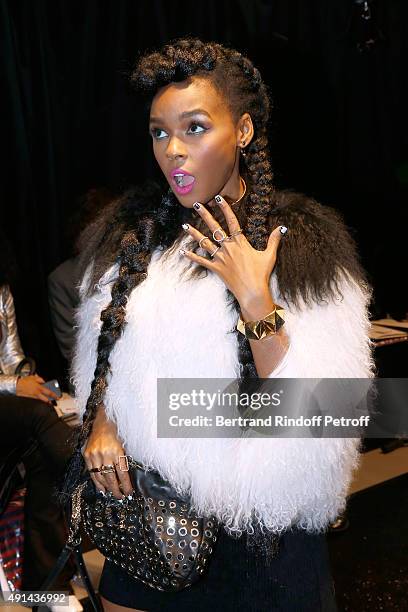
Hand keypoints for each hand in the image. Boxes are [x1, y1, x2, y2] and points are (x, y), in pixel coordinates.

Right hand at [16, 374, 58, 403]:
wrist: (16, 386)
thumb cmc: (24, 381)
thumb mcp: (34, 377)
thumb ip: (40, 379)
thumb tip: (44, 381)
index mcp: (39, 388)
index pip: (49, 392)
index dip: (54, 395)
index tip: (57, 397)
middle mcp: (37, 393)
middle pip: (46, 399)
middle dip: (51, 401)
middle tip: (53, 402)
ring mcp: (33, 397)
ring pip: (41, 401)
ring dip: (45, 402)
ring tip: (48, 402)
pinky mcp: (29, 400)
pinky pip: (35, 401)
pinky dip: (38, 401)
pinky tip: (39, 401)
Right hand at [83, 406, 132, 498]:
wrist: (103, 421)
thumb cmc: (117, 432)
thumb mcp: (125, 445)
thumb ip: (124, 460)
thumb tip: (125, 479)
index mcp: (117, 451)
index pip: (122, 473)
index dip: (126, 485)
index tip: (129, 493)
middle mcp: (105, 454)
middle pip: (111, 478)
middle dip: (116, 490)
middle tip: (120, 497)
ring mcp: (95, 455)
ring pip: (100, 477)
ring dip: (106, 488)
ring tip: (111, 494)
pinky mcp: (87, 455)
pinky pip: (91, 472)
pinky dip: (96, 482)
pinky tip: (100, 488)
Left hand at [179, 195, 286, 311]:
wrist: (252, 292)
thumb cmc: (261, 274)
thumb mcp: (269, 255)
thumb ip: (274, 240)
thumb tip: (282, 228)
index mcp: (240, 242)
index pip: (232, 221)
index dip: (225, 208)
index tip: (219, 198)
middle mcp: (228, 247)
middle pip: (215, 227)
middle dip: (205, 214)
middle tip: (197, 204)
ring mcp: (220, 258)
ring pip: (204, 242)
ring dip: (194, 233)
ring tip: (185, 225)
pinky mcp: (216, 268)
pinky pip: (201, 261)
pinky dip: (192, 256)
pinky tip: (182, 251)